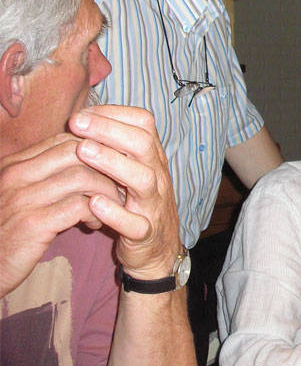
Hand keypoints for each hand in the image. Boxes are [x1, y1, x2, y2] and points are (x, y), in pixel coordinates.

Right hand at [0, 134, 122, 297]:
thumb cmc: (8, 231)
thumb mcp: (24, 196)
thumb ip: (49, 178)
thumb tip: (92, 161)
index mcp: (14, 164)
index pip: (65, 140)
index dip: (96, 151)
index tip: (112, 167)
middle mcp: (16, 175)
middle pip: (77, 151)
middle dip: (107, 166)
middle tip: (120, 183)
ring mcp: (22, 198)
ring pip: (83, 177)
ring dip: (106, 191)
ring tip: (111, 206)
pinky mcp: (32, 224)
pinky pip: (80, 206)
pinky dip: (97, 212)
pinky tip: (96, 224)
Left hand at [68, 105, 181, 279]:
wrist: (158, 251)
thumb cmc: (135, 205)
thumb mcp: (130, 171)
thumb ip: (115, 148)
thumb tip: (84, 118)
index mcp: (152, 158)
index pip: (143, 123)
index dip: (114, 113)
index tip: (83, 114)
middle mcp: (157, 176)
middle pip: (143, 144)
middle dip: (109, 129)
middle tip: (77, 123)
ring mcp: (153, 205)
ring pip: (143, 179)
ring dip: (112, 162)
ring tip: (83, 151)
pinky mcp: (146, 234)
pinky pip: (136, 224)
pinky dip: (116, 213)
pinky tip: (94, 203)